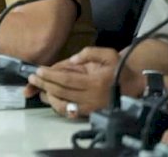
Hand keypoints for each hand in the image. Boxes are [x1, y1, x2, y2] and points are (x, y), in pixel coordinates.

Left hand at [26, 47, 142, 118]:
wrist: (136, 87)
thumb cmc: (119, 68)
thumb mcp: (108, 54)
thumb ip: (89, 54)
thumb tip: (73, 59)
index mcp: (94, 82)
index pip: (66, 80)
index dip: (50, 76)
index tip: (38, 71)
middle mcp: (91, 97)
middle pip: (61, 91)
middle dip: (44, 84)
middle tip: (31, 78)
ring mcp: (91, 107)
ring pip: (63, 104)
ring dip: (48, 96)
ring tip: (38, 88)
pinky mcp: (91, 113)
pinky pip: (71, 112)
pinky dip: (58, 106)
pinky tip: (50, 98)